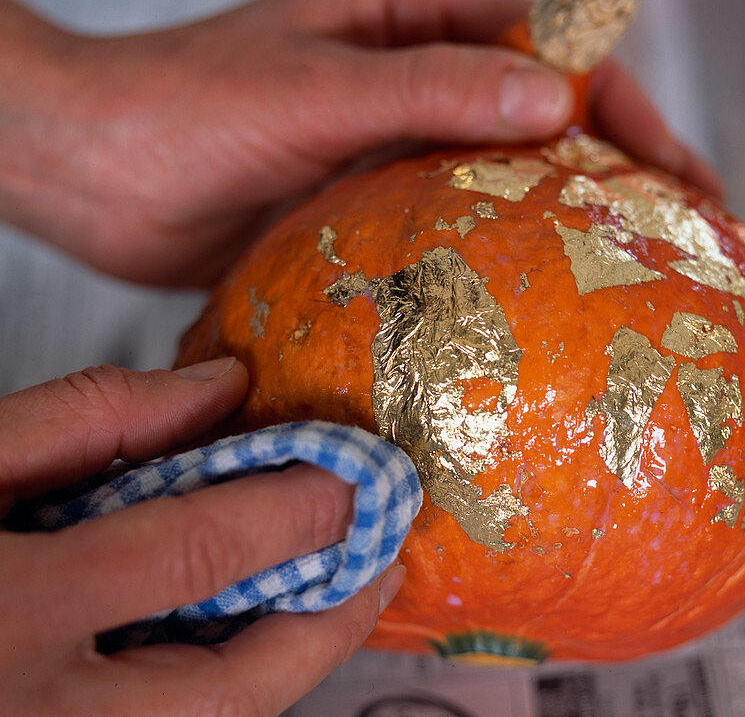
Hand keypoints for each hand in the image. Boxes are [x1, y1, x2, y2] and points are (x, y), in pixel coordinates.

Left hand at [0, 0, 722, 285]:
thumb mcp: (314, 91)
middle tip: (682, 235)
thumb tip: (559, 98)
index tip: (678, 174)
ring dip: (565, 215)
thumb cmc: (182, 110)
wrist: (84, 169)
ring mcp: (392, 142)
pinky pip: (453, 223)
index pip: (547, 48)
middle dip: (615, 166)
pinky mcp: (368, 202)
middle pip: (540, 113)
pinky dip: (499, 253)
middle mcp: (411, 74)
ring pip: (503, 174)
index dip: (623, 105)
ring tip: (633, 276)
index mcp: (409, 17)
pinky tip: (535, 303)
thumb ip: (431, 90)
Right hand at [0, 358, 403, 716]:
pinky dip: (219, 683)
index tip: (358, 472)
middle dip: (324, 630)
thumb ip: (91, 415)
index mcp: (12, 610)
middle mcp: (35, 710)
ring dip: (281, 665)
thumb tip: (223, 387)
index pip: (198, 556)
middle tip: (381, 568)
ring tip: (330, 600)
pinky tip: (242, 632)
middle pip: (230, 691)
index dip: (296, 512)